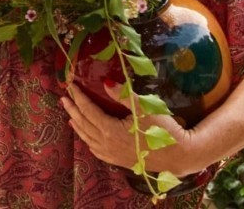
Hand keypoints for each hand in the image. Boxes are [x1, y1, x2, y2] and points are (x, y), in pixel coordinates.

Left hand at [61, 82, 199, 176]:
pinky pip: (96, 150)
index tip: (71, 85)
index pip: (88, 110)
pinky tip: (87, 138)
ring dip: (78, 125)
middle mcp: (106, 143)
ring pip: (88, 138)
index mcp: (109, 130)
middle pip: (84, 123)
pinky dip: (88, 140)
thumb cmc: (163, 129)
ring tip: (70, 116)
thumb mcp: (143, 107)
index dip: (78, 96)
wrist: (179, 155)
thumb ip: (123, 95)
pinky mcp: (119, 161)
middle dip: (73, 109)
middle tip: (64, 98)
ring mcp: (111, 154)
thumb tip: (105, 83)